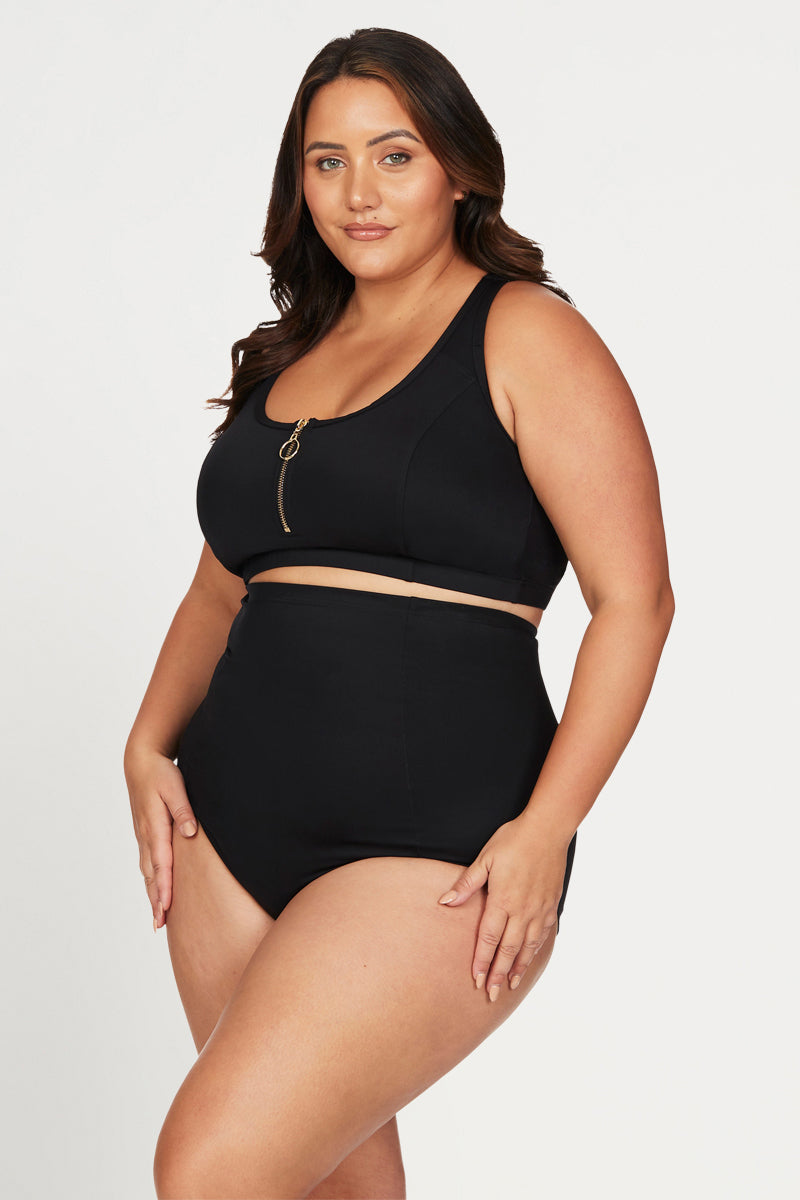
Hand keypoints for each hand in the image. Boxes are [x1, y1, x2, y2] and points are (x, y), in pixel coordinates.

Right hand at [124, 746, 197, 930]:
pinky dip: (150, 882)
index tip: (166, 907)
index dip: (164, 887)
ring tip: (158, 919)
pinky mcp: (145, 835)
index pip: (161, 863)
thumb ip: (183, 811)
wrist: (141, 763)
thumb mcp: (175, 787)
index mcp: (155, 827)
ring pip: (147, 872)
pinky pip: (148, 864)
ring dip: (152, 895)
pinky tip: (155, 893)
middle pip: (151, 875)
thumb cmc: (160, 774)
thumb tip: (190, 833)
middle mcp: (146, 836)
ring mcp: (144, 837)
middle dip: (156, 901)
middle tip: (159, 925)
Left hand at [437, 815, 570, 1000]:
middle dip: (498, 974)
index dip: (482, 961)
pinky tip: (530, 959)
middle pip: (508, 950)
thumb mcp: (485, 858)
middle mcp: (522, 910)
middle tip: (491, 994)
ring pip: (528, 947)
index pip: (489, 939)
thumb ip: (466, 884)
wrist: (548, 829)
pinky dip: (535, 951)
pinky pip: (543, 935)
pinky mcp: (551, 904)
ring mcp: (539, 909)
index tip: (475, 980)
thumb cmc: (513, 840)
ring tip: (511, 986)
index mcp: (502, 900)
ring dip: (518, 968)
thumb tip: (445, 902)